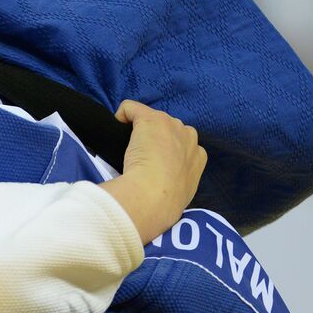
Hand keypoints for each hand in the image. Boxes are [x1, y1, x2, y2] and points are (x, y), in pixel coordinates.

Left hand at [99, 99, 206, 243]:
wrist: (154, 197)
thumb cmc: (164, 204)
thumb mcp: (180, 196)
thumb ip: (177, 185)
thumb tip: (164, 190)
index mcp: (198, 157)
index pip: (182, 146)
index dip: (164, 155)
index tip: (152, 169)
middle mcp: (189, 136)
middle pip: (169, 130)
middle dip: (154, 141)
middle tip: (140, 162)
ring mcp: (170, 125)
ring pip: (151, 121)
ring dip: (139, 132)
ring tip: (129, 154)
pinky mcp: (150, 119)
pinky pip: (131, 108)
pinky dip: (122, 116)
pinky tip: (114, 131)